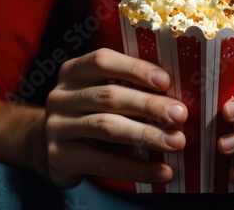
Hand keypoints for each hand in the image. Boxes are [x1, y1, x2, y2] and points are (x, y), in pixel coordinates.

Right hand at [45, 48, 186, 186]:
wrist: (53, 147)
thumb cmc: (91, 113)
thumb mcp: (101, 92)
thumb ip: (129, 88)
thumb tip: (175, 97)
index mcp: (74, 71)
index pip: (102, 61)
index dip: (135, 69)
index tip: (166, 81)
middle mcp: (61, 96)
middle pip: (109, 96)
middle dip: (149, 105)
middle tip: (180, 115)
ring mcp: (57, 126)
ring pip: (106, 127)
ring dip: (146, 135)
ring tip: (176, 142)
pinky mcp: (60, 156)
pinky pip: (104, 163)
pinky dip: (137, 168)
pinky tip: (162, 171)